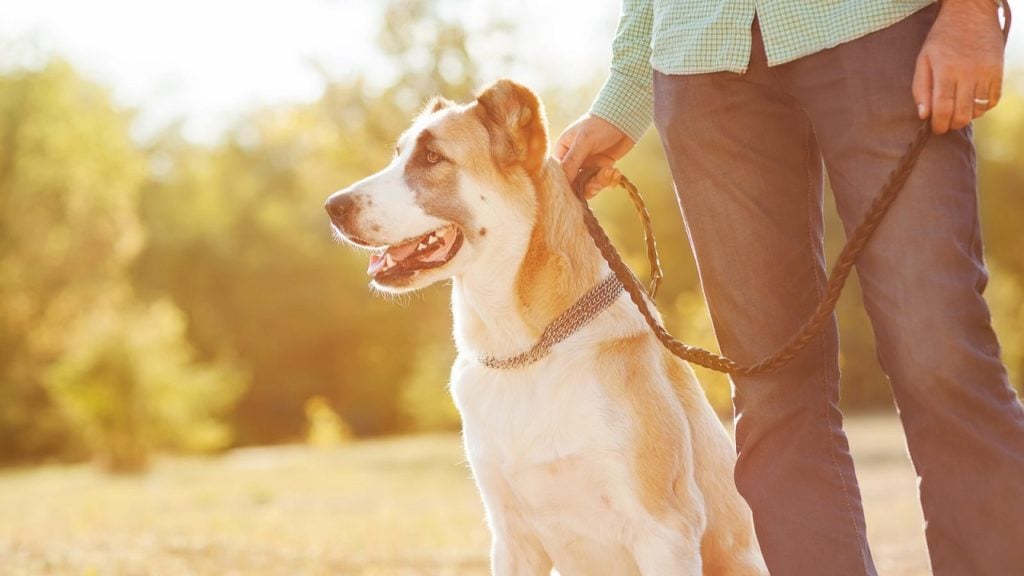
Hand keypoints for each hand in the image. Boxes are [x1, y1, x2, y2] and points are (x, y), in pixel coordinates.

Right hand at [554, 114, 634, 197]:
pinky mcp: (601, 169)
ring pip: (589, 186)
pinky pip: (602, 183)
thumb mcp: (583, 142)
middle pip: (574, 184)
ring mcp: (588, 166)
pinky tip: (615, 171)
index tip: (573, 190)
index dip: (565, 184)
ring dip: (600, 183)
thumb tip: (562, 182)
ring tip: (609, 171)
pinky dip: (610, 181)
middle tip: (595, 183)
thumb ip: (572, 161)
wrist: (624, 119)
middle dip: (586, 186)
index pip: (559, 174)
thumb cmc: (599, 125)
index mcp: (563, 151)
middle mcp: (574, 161)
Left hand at [912, 0, 1004, 133]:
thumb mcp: (923, 59)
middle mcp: (968, 73)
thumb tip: (924, 115)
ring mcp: (986, 72)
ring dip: (967, 116)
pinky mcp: (998, 71)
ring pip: (979, 109)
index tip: (935, 129)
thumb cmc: (942, 38)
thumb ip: (921, 88)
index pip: (943, 107)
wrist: (971, 13)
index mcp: (946, 70)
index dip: (938, 124)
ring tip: (957, 111)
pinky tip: (972, 103)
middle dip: (952, 125)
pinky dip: (983, 107)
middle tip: (945, 124)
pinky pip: (994, 100)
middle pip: (962, 113)